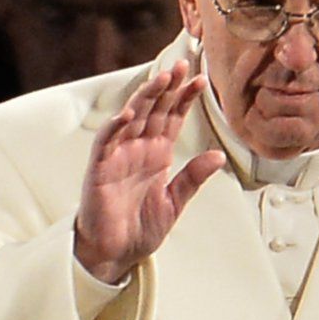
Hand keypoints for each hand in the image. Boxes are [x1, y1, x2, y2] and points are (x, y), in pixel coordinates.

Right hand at [74, 60, 225, 283]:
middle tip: (182, 65)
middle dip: (168, 87)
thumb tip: (219, 155)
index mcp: (157, 154)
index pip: (173, 118)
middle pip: (154, 110)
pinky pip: (106, 142)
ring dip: (145, 97)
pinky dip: (115, 126)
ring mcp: (118, 156)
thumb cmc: (140, 229)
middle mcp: (138, 149)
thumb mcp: (174, 202)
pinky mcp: (99, 169)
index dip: (185, 98)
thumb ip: (193, 177)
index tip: (200, 80)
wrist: (114, 254)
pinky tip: (129, 112)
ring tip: (161, 79)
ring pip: (132, 118)